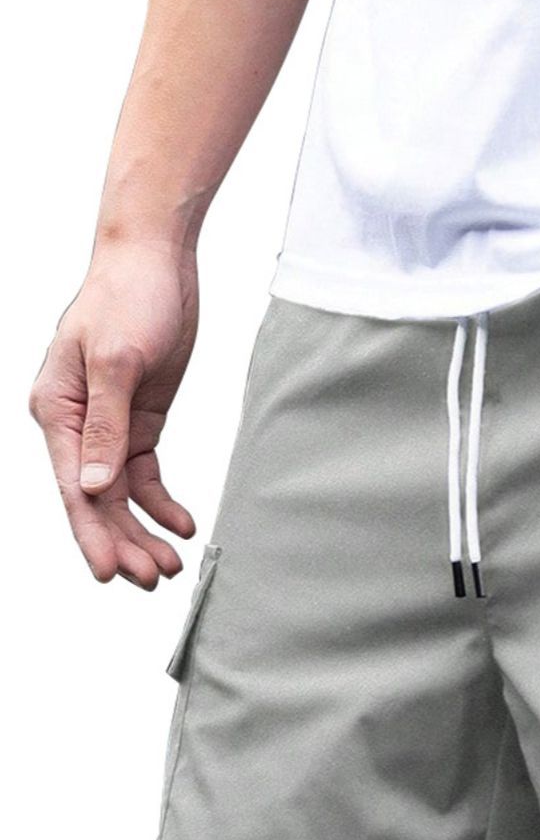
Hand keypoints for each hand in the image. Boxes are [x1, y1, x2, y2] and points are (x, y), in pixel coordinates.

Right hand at [30, 240, 198, 587]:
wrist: (154, 260)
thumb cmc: (127, 298)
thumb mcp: (117, 360)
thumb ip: (107, 425)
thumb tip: (96, 487)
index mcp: (56, 411)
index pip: (74, 487)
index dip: (91, 534)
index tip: (109, 574)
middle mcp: (76, 425)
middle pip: (97, 500)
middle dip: (123, 542)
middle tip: (155, 579)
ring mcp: (108, 425)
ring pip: (121, 495)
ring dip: (143, 531)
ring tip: (171, 565)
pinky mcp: (138, 420)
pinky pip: (145, 475)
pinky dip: (162, 502)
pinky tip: (183, 525)